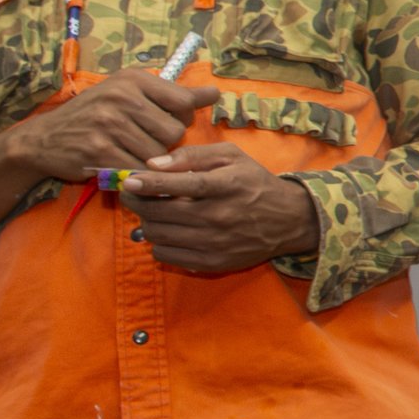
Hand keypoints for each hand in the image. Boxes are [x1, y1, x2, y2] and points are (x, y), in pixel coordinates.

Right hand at [5, 68, 219, 180]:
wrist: (44, 138)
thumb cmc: (95, 115)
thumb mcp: (130, 93)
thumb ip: (173, 95)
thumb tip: (215, 93)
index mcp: (132, 79)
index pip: (184, 102)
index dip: (183, 120)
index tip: (169, 123)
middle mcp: (120, 97)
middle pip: (174, 133)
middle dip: (166, 144)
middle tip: (144, 142)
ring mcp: (108, 124)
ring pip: (159, 155)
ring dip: (151, 162)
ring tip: (130, 152)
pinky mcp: (99, 150)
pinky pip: (139, 170)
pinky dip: (137, 174)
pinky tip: (123, 166)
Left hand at [120, 143, 322, 272]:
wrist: (289, 221)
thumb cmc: (254, 182)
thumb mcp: (231, 156)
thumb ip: (192, 155)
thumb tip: (153, 164)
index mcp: (226, 186)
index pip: (183, 185)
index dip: (151, 184)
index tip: (129, 180)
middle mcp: (220, 216)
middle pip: (162, 213)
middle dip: (136, 202)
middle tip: (131, 193)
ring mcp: (215, 243)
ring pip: (159, 235)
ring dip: (146, 222)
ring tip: (151, 211)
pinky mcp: (212, 262)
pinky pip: (166, 256)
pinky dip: (158, 243)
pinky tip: (167, 231)